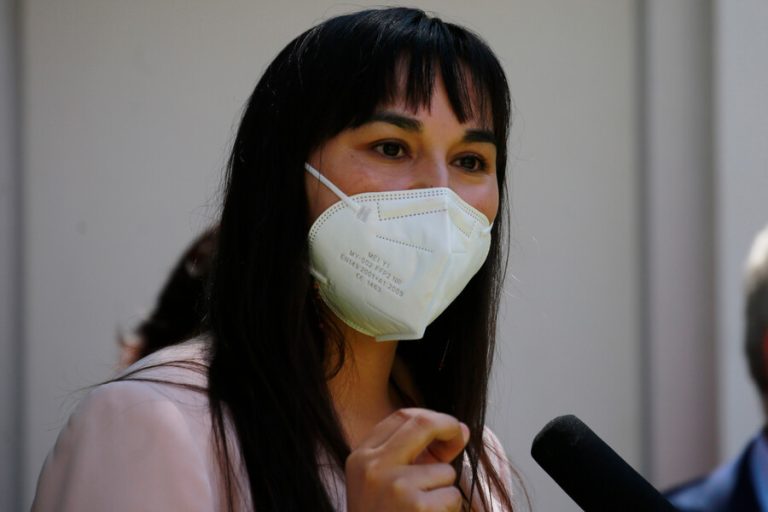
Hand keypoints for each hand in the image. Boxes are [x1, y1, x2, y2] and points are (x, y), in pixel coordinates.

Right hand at [345, 408, 469, 511]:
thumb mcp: (385, 483)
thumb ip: (417, 455)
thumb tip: (461, 429)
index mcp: (360, 457)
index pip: (401, 417)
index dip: (430, 417)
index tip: (446, 427)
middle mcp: (372, 466)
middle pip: (422, 424)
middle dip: (448, 426)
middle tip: (461, 434)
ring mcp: (393, 485)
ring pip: (444, 470)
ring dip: (445, 490)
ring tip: (424, 511)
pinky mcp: (415, 506)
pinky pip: (451, 495)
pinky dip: (448, 510)